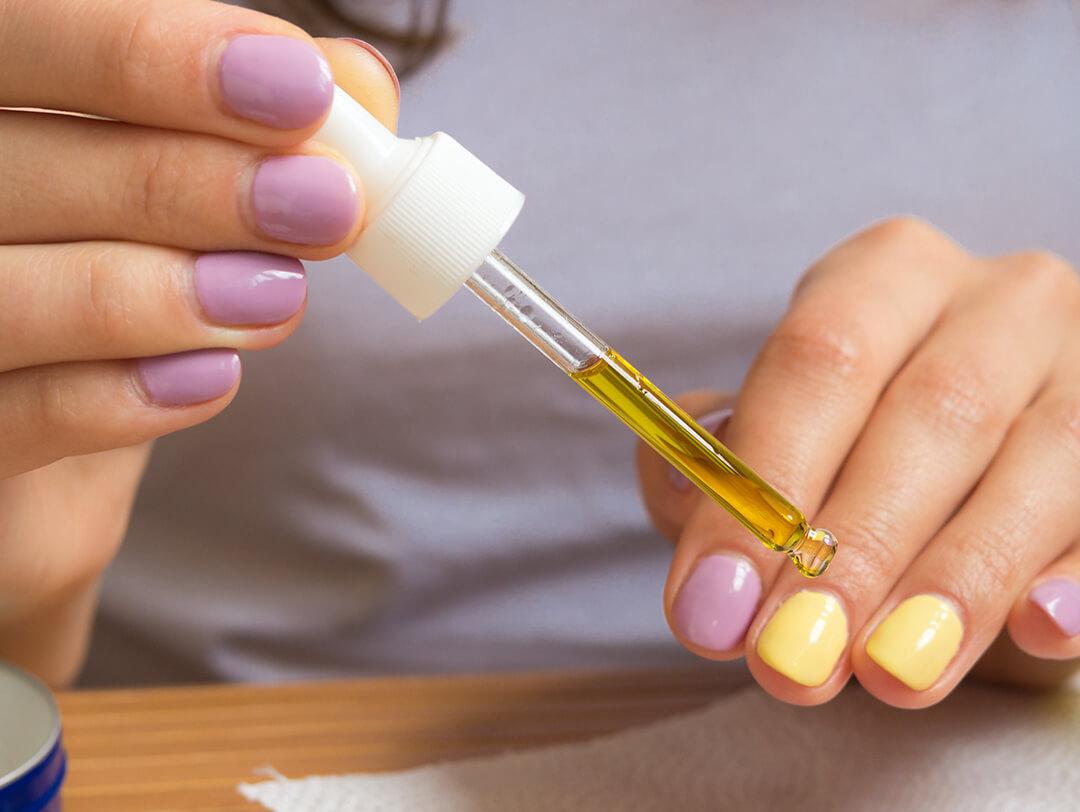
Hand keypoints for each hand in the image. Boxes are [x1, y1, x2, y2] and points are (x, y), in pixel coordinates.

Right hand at [0, 0, 398, 684]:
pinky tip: (211, 379)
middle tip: (329, 206)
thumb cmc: (121, 273)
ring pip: (8, 296)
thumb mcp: (188, 193)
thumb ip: (260, 128)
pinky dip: (118, 399)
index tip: (304, 91)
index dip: (157, 54)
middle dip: (189, 180)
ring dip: (162, 294)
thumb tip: (359, 84)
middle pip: (22, 162)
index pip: (33, 35)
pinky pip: (16, 415)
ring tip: (279, 299)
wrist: (62, 413)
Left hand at [637, 217, 1079, 706]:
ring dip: (953, 581)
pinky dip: (1077, 579)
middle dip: (852, 551)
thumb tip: (687, 491)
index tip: (712, 604)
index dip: (762, 483)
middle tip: (790, 658)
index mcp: (885, 274)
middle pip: (930, 414)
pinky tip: (1037, 630)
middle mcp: (999, 302)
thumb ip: (714, 461)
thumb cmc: (852, 438)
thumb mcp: (773, 432)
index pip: (816, 359)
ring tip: (886, 672)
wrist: (974, 444)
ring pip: (1037, 466)